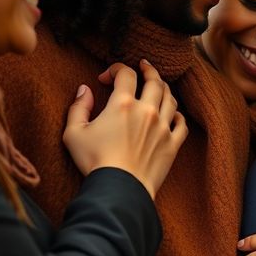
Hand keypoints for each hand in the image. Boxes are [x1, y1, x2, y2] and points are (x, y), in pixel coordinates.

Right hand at [62, 60, 187, 198]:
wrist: (120, 189)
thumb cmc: (94, 162)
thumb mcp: (74, 133)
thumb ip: (78, 108)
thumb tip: (84, 89)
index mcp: (122, 104)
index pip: (125, 74)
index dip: (116, 69)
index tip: (106, 77)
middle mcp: (146, 111)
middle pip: (155, 81)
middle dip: (148, 70)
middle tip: (144, 66)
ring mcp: (163, 127)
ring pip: (171, 98)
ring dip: (164, 88)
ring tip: (158, 86)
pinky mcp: (172, 144)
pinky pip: (181, 123)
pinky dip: (178, 115)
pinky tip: (172, 114)